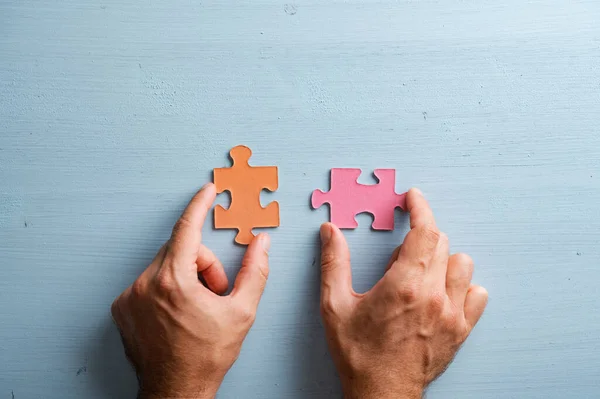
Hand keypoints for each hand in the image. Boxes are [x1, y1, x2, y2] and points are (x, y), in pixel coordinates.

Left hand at [111, 183, 270, 398]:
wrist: (175, 390)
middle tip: (217, 290)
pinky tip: (177, 312)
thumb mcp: (241, 312)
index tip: (207, 189)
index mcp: (174, 281)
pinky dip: (166, 287)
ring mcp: (130, 296)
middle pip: (181, 249)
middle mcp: (145, 284)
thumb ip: (255, 272)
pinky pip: (148, 281)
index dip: (200, 205)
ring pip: (165, 264)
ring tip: (197, 306)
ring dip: (185, 275)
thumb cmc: (208, 355)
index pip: (187, 228)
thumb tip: (262, 243)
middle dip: (203, 263)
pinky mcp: (122, 307)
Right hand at [319, 188, 487, 398]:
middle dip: (421, 236)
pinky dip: (462, 286)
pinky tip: (440, 295)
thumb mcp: (334, 306)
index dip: (420, 208)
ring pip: (462, 264)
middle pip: (442, 243)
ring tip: (419, 276)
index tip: (414, 198)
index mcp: (403, 285)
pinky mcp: (461, 330)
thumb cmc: (358, 352)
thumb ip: (334, 263)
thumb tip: (330, 231)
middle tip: (398, 256)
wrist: (381, 394)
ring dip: (442, 260)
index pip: (424, 231)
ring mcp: (452, 314)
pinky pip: (477, 293)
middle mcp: (433, 295)